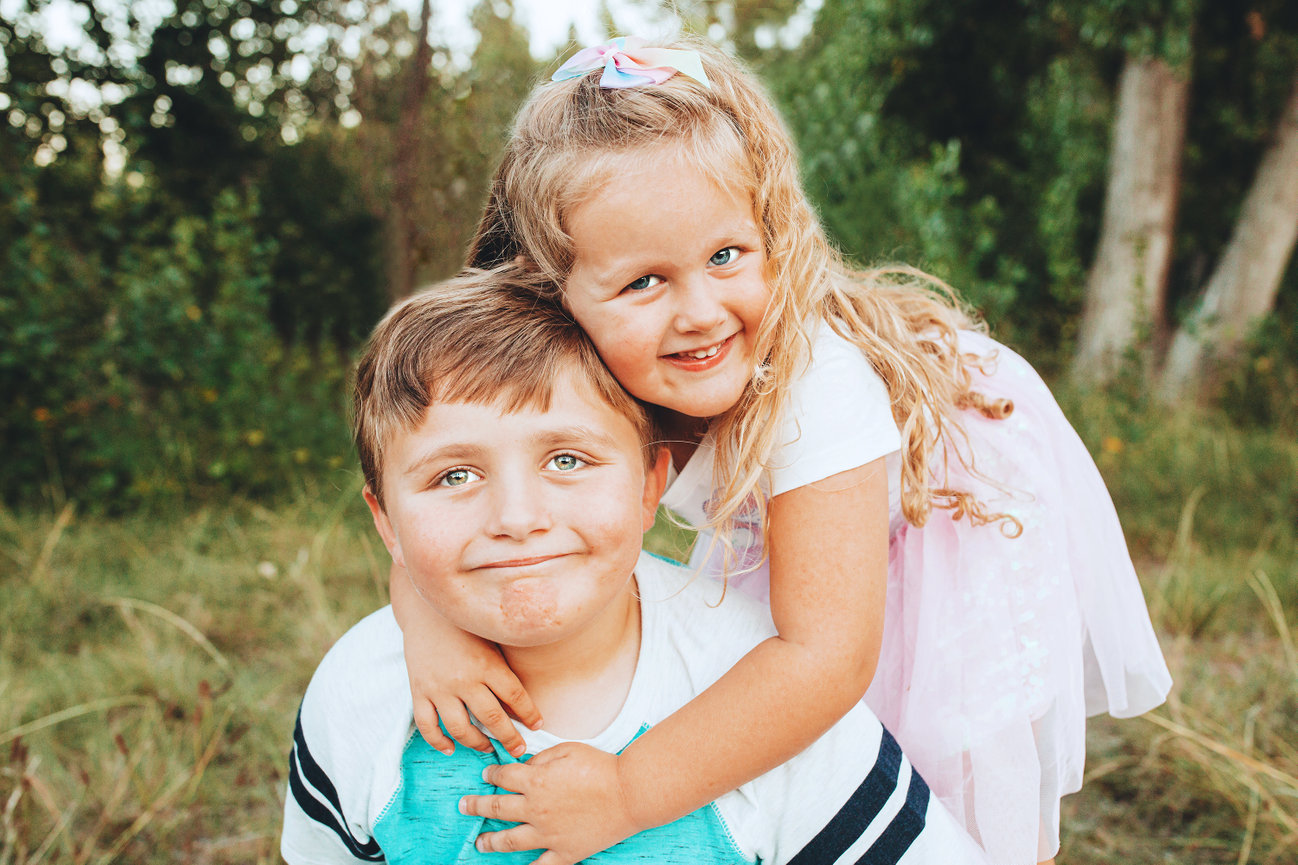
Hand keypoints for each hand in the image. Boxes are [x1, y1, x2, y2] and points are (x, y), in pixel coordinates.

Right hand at [401, 615, 541, 757]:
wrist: (426, 611)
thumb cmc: (466, 627)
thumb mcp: (491, 643)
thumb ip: (503, 671)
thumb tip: (520, 705)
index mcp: (487, 664)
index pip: (515, 696)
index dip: (529, 714)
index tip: (538, 725)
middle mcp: (464, 678)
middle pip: (491, 717)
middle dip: (509, 738)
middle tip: (519, 750)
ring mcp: (439, 687)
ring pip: (460, 728)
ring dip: (477, 743)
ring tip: (487, 748)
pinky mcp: (418, 692)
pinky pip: (427, 726)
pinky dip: (438, 741)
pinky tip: (450, 748)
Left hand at [460, 742, 642, 864]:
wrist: (629, 793)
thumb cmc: (601, 767)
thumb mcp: (568, 749)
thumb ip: (542, 757)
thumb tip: (528, 764)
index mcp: (536, 780)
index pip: (503, 776)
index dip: (491, 774)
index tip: (486, 774)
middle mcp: (535, 808)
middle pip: (497, 808)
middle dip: (477, 805)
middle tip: (464, 805)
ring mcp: (548, 834)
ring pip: (509, 840)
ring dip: (490, 841)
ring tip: (479, 842)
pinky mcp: (565, 852)